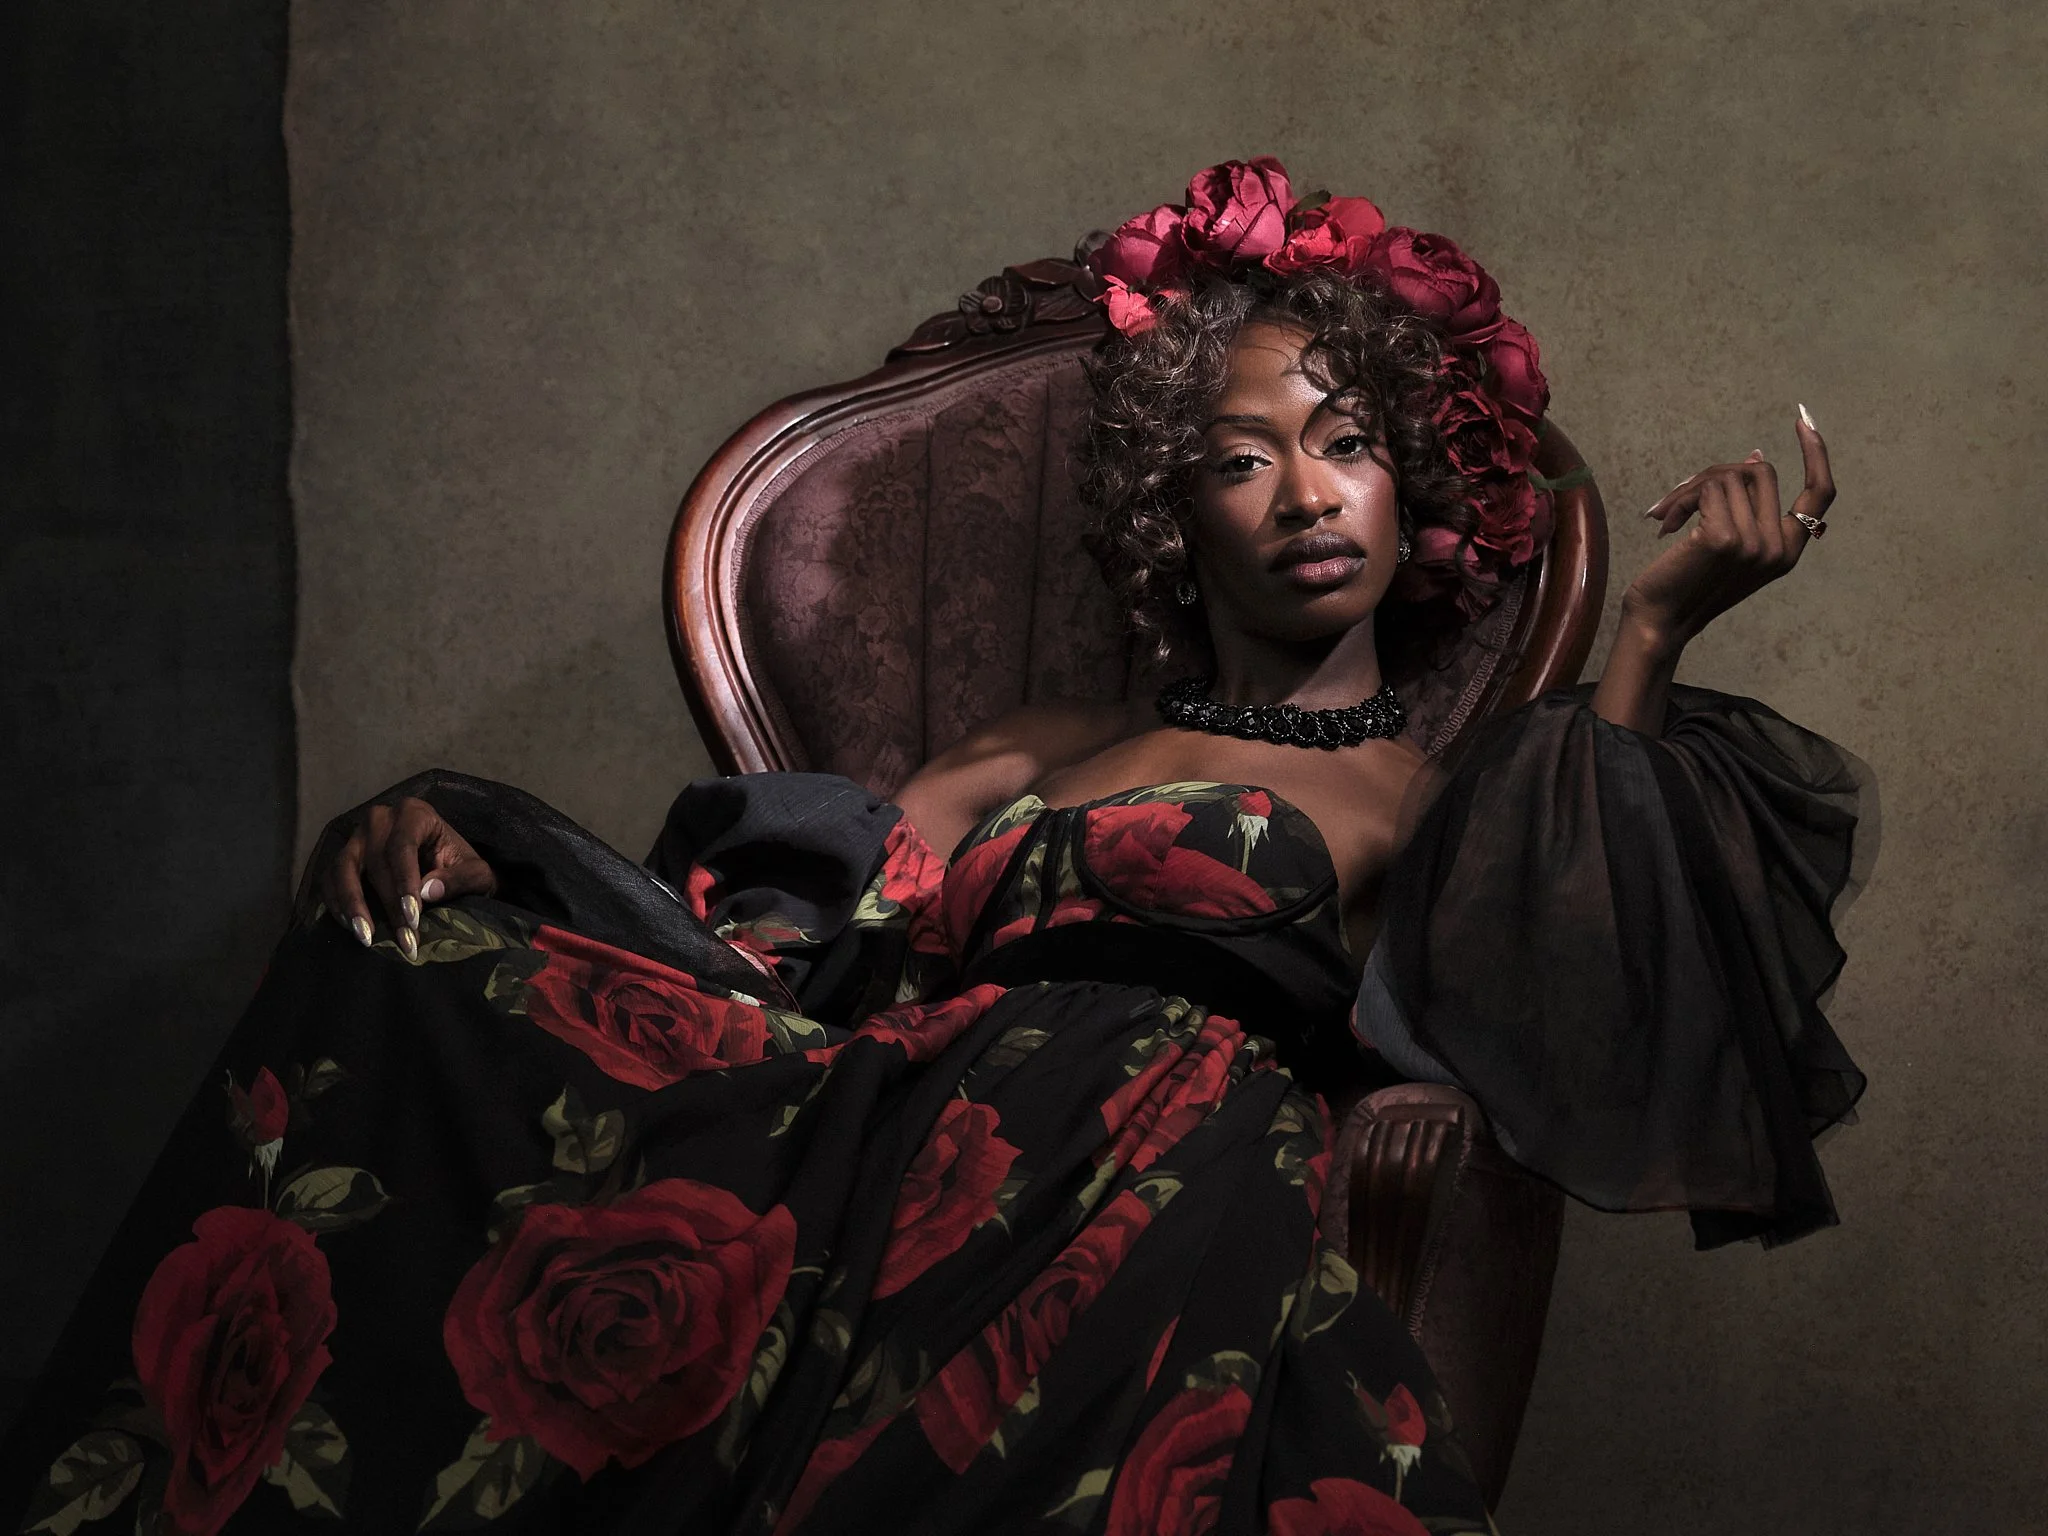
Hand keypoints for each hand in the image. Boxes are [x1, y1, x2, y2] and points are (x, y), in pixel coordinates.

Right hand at [318, 797, 496, 956]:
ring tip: (366, 938)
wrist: (448, 869)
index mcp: (415, 814)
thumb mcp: (477, 874)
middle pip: (376, 862)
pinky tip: (351, 928)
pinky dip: (336, 903)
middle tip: (405, 941)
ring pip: (343, 868)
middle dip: (389, 906)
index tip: (413, 918)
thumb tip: (427, 892)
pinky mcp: (343, 857)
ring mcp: (356, 837)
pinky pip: (329, 879)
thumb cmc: (463, 868)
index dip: (404, 883)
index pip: (402, 846)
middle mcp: (380, 819)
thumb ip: (461, 879)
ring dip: (352, 905)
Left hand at [1627, 406, 1836, 651]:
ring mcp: (1755, 544)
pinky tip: (1665, 527)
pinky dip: (1680, 500)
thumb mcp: (1727, 543)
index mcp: (1788, 550)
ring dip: (1690, 490)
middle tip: (1682, 499)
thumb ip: (1748, 507)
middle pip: (1760, 471)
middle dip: (1715, 475)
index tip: (1802, 419)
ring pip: (1729, 476)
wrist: (1659, 620)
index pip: (1821, 493)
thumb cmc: (1687, 579)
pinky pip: (1707, 489)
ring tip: (1668, 519)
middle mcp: (1779, 548)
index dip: (1816, 453)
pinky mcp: (1725, 539)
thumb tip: (1757, 456)